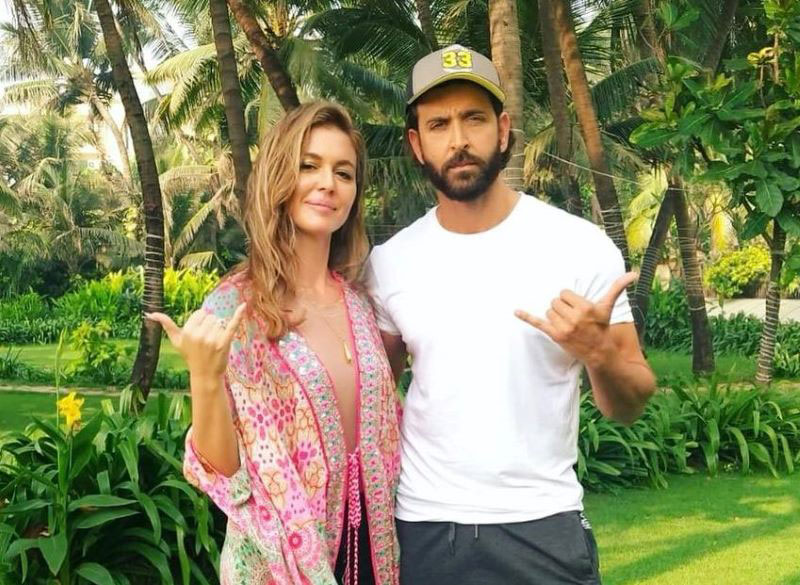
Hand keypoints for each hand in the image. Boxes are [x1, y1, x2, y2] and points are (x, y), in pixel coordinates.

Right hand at [145, 303, 246, 383]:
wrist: (205, 374)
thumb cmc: (190, 355)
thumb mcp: (177, 341)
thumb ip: (166, 325)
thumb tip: (150, 313)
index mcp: (187, 332)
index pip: (201, 313)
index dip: (202, 322)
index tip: (200, 334)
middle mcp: (198, 335)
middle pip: (212, 317)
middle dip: (211, 326)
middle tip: (207, 342)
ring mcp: (211, 339)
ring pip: (220, 322)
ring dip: (219, 330)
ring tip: (214, 344)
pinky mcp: (224, 343)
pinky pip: (232, 325)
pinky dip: (238, 315)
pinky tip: (243, 306)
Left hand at [514, 273, 636, 367]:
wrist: (599, 353)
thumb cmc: (602, 327)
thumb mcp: (608, 307)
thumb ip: (617, 288)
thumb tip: (634, 273)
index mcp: (586, 307)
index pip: (565, 293)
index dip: (569, 299)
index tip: (576, 308)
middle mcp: (574, 317)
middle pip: (555, 301)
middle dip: (562, 307)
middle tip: (571, 317)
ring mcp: (564, 327)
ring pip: (548, 310)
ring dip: (554, 315)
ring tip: (566, 323)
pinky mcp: (555, 336)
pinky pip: (538, 323)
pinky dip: (526, 316)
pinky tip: (515, 311)